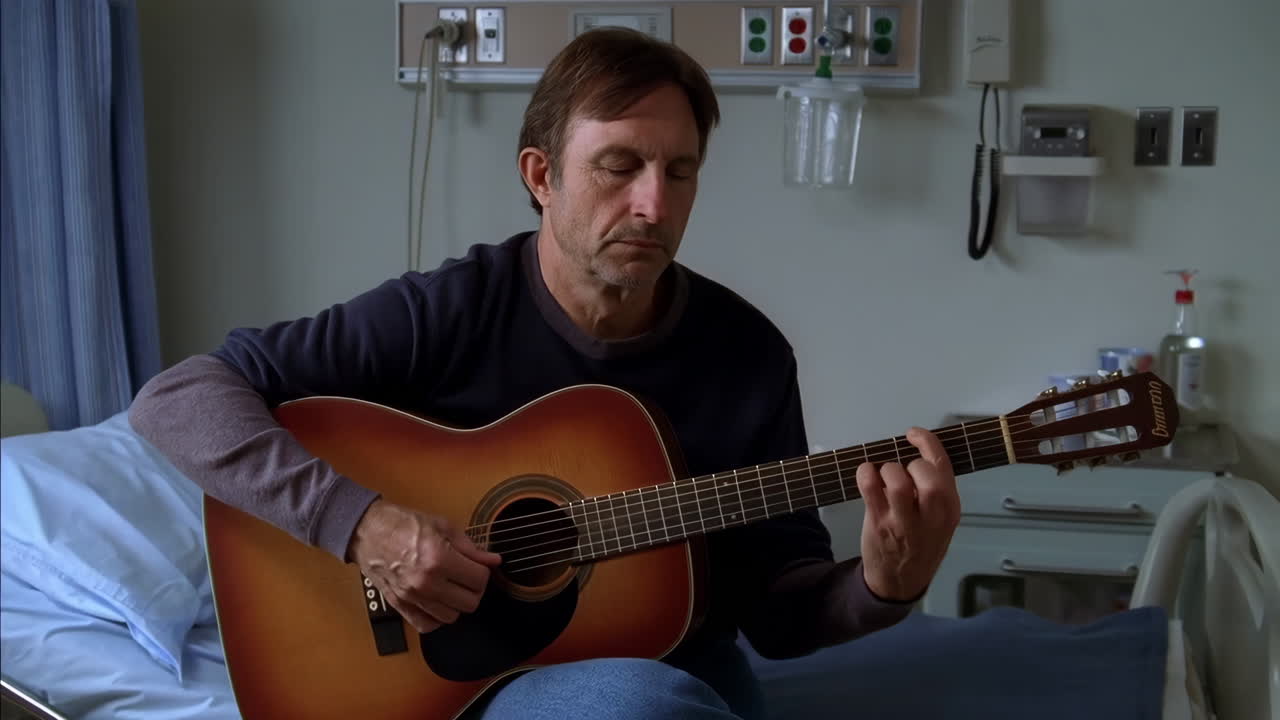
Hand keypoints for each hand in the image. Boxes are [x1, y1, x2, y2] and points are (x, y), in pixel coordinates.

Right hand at [347, 499, 501, 632]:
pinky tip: (437, 601)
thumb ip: (471, 548)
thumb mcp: (443, 527)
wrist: (368, 531)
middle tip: (467, 576)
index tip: (478, 565)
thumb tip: (494, 561)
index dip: (483, 571)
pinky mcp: (400, 606)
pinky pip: (427, 625)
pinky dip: (436, 617)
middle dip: (474, 589)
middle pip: (470, 603)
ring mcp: (412, 597)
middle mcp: (426, 583)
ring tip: (451, 586)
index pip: (479, 579)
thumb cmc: (404, 524)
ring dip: (456, 604)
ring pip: (451, 617)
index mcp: (439, 559)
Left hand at [856, 427, 959, 601]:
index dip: (927, 442)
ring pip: (897, 480)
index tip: (913, 434)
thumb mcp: (942, 521)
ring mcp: (902, 522)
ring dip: (888, 469)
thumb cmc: (920, 544)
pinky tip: (867, 476)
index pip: (943, 467)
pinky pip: (869, 488)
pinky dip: (865, 473)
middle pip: (926, 476)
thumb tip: (918, 454)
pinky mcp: (878, 523)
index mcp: (950, 510)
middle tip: (905, 472)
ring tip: (886, 478)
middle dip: (913, 464)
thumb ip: (936, 492)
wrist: (900, 582)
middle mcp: (930, 517)